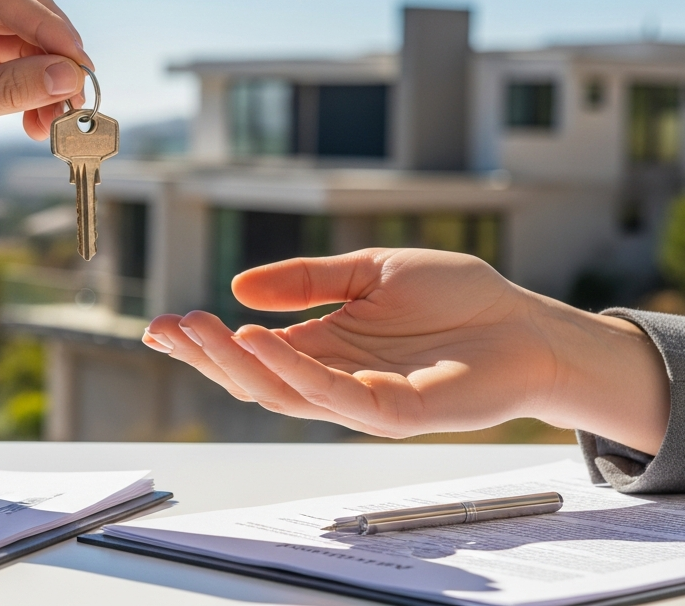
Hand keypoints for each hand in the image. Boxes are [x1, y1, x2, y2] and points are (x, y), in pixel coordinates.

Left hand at [0, 0, 91, 242]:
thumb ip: (5, 90)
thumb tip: (70, 75)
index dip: (50, 30)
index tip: (82, 67)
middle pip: (23, 15)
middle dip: (54, 55)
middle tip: (78, 96)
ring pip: (28, 45)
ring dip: (49, 81)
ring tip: (56, 122)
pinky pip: (18, 70)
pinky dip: (36, 95)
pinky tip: (40, 125)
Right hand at [144, 248, 669, 453]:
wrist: (526, 323)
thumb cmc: (458, 298)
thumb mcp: (369, 271)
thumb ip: (308, 280)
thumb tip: (239, 286)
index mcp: (324, 346)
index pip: (250, 351)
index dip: (203, 341)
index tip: (159, 324)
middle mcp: (333, 378)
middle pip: (253, 377)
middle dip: (203, 355)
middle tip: (163, 328)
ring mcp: (360, 400)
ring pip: (280, 392)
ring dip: (233, 361)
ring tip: (196, 329)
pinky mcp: (392, 412)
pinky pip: (331, 395)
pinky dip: (290, 369)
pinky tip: (259, 340)